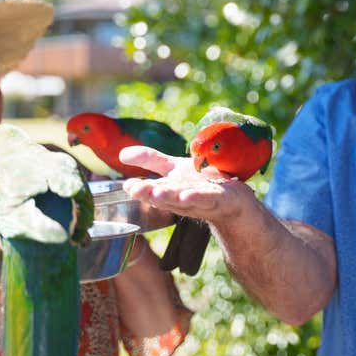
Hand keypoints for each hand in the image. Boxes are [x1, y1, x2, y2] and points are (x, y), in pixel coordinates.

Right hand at [120, 146, 255, 223]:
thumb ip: (151, 161)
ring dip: (171, 197)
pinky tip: (187, 196)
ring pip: (183, 200)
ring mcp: (201, 200)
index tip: (128, 185)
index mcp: (169, 192)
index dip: (140, 190)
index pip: (152, 191)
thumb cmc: (200, 183)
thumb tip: (121, 154)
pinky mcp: (220, 199)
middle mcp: (181, 199)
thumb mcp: (174, 169)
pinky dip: (197, 198)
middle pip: (164, 197)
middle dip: (151, 194)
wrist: (233, 198)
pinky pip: (207, 198)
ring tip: (158, 194)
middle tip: (137, 189)